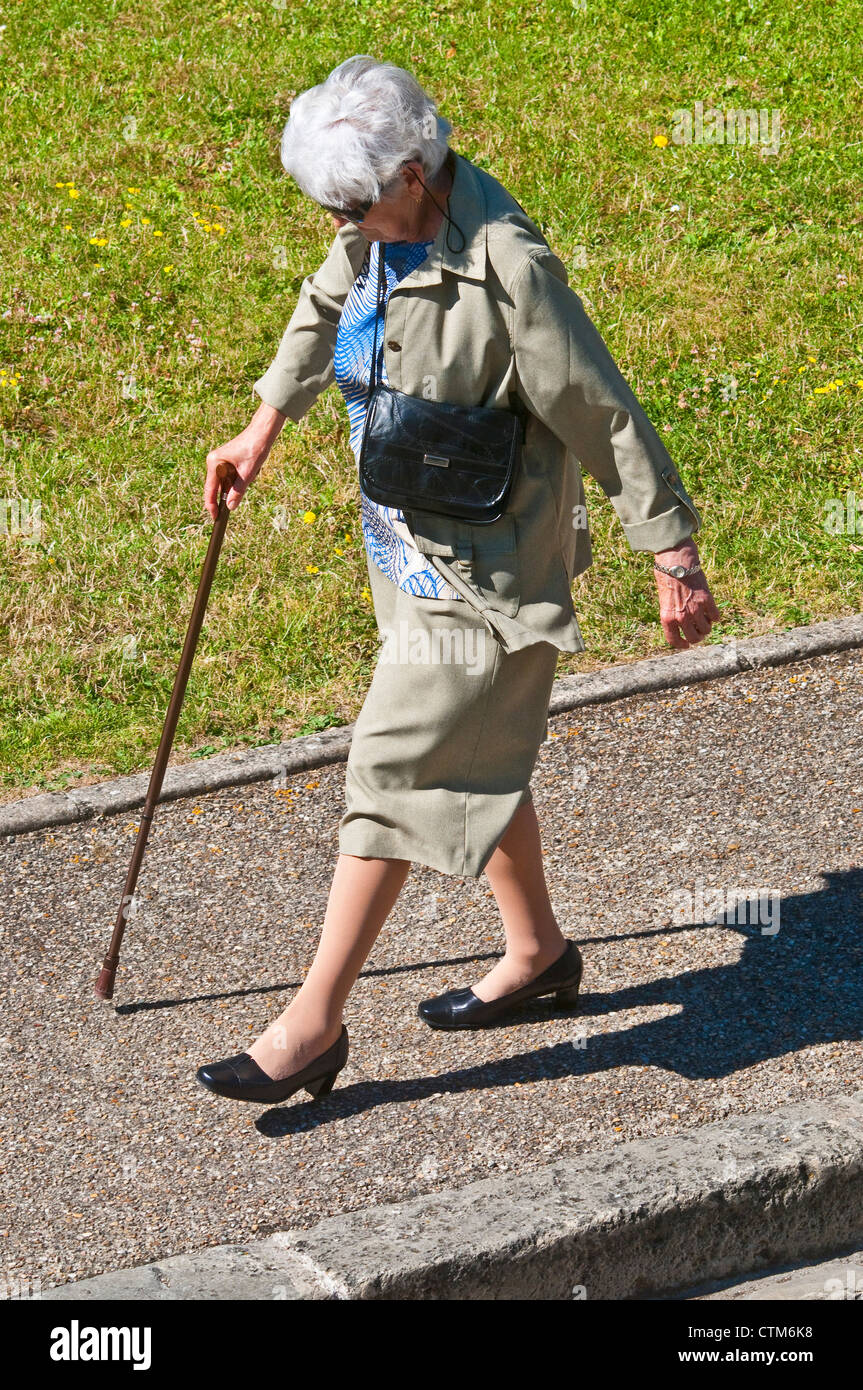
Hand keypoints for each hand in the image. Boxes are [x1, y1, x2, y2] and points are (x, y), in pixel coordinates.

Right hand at [204, 402, 286, 519]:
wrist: (262, 433)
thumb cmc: (255, 448)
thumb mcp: (248, 474)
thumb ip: (238, 491)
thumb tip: (230, 507)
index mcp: (214, 463)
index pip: (210, 489)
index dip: (212, 505)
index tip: (216, 517)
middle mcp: (213, 462)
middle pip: (216, 487)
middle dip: (228, 493)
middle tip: (241, 492)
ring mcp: (219, 461)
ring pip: (224, 482)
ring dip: (236, 485)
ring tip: (250, 473)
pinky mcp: (225, 461)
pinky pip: (229, 477)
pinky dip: (238, 480)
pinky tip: (248, 471)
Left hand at [653, 540, 720, 648]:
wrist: (675, 563)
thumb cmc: (667, 579)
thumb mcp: (664, 601)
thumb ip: (673, 614)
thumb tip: (683, 625)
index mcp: (667, 618)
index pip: (674, 640)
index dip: (682, 645)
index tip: (687, 644)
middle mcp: (681, 617)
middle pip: (694, 638)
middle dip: (697, 637)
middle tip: (699, 632)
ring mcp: (695, 609)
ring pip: (706, 629)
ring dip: (707, 627)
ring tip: (705, 621)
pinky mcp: (707, 600)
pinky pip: (715, 616)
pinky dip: (715, 616)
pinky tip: (713, 613)